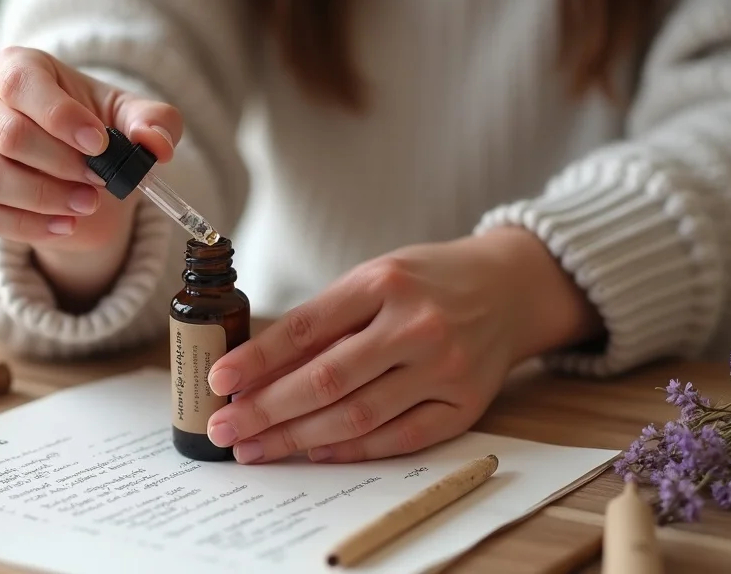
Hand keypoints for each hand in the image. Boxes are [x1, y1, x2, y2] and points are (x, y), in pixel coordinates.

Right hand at [0, 46, 182, 305]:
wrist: (78, 174)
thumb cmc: (99, 131)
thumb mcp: (133, 120)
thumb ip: (155, 123)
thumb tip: (156, 145)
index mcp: (16, 68)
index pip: (23, 84)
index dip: (62, 117)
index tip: (102, 145)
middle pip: (6, 134)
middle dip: (61, 164)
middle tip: (101, 179)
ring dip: (45, 198)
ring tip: (87, 204)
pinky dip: (29, 227)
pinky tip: (65, 226)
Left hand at [205, 228, 602, 463]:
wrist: (510, 288)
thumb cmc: (427, 282)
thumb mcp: (374, 279)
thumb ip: (325, 321)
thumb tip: (259, 372)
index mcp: (384, 282)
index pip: (306, 327)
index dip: (257, 359)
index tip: (220, 381)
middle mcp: (416, 325)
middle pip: (327, 380)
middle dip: (266, 410)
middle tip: (226, 430)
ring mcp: (445, 368)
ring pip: (358, 416)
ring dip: (298, 438)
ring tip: (256, 448)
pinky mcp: (465, 404)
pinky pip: (400, 438)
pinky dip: (352, 450)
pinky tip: (313, 452)